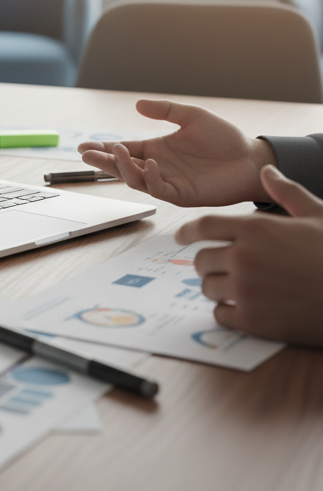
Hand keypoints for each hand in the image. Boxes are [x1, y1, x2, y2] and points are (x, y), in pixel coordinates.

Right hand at [78, 99, 274, 206]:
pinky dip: (152, 178)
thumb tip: (137, 105)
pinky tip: (151, 163)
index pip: (124, 150)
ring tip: (117, 152)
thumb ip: (165, 111)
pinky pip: (160, 189)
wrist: (251, 158)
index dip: (104, 149)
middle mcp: (158, 167)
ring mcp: (168, 182)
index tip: (83, 146)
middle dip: (102, 161)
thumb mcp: (191, 116)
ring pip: (136, 180)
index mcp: (156, 149)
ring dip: (123, 168)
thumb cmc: (224, 138)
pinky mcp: (182, 195)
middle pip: (122, 167)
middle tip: (85, 154)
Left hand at [175, 166, 322, 347]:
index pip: (203, 226)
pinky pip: (220, 314)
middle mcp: (244, 257)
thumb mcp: (317, 215)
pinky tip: (243, 308)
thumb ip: (286, 193)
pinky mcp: (254, 320)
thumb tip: (267, 169)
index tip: (180, 237)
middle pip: (201, 258)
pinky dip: (227, 312)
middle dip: (207, 262)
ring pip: (207, 287)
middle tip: (219, 266)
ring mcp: (246, 289)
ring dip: (216, 287)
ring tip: (235, 287)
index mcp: (255, 228)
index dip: (187, 231)